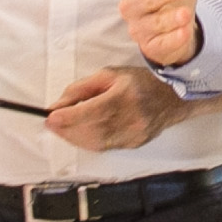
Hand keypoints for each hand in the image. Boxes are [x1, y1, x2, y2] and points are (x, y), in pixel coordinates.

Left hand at [46, 66, 186, 151]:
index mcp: (124, 97)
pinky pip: (105, 147)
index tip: (50, 117)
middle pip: (90, 131)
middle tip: (53, 124)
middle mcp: (130, 118)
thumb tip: (59, 105)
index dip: (67, 118)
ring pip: (96, 143)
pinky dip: (89, 142)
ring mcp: (133, 134)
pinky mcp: (133, 144)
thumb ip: (81, 89)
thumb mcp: (109, 75)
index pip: (90, 112)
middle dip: (66, 129)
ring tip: (64, 129)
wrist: (171, 98)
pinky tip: (82, 134)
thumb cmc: (139, 83)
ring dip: (75, 138)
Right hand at [117, 0, 201, 67]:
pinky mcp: (154, 48)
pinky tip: (186, 33)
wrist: (179, 18)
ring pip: (150, 26)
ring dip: (169, 20)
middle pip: (140, 3)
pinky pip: (160, 46)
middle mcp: (133, 8)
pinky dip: (172, 40)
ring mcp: (142, 30)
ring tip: (186, 13)